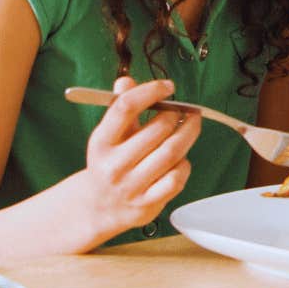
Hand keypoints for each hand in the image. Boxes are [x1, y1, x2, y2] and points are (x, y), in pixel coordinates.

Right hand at [73, 76, 200, 243]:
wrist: (97, 207)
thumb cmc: (110, 163)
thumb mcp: (108, 136)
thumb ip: (119, 108)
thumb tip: (126, 81)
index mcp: (100, 142)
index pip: (125, 108)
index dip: (150, 91)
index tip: (168, 86)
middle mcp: (113, 165)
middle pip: (157, 129)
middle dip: (178, 115)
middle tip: (186, 109)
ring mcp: (130, 186)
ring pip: (172, 153)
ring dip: (188, 135)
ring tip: (191, 125)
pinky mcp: (147, 203)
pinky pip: (176, 178)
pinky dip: (184, 165)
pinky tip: (181, 158)